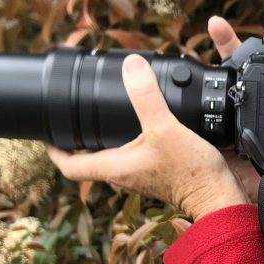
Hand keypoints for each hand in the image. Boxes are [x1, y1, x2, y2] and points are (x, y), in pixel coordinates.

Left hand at [45, 54, 247, 221]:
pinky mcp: (159, 171)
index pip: (70, 165)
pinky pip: (135, 155)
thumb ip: (146, 97)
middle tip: (72, 116)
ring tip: (101, 115)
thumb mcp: (165, 128)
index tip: (44, 132)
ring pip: (112, 156)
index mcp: (115, 167)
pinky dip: (130, 139)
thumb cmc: (192, 173)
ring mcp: (142, 175)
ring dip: (104, 138)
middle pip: (89, 158)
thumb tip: (131, 66)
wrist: (220, 196)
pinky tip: (142, 123)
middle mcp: (124, 174)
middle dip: (78, 139)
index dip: (53, 149)